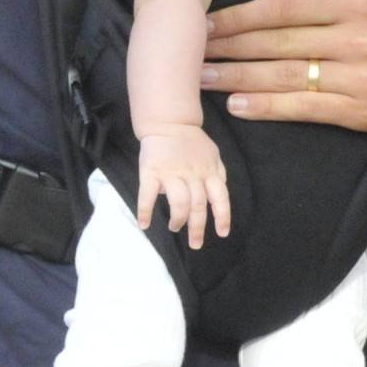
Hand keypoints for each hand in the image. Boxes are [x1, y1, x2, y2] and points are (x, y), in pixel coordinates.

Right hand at [135, 125, 230, 249]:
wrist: (169, 122)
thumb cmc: (191, 143)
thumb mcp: (213, 156)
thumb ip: (217, 175)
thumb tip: (218, 198)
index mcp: (209, 171)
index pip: (220, 196)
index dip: (222, 216)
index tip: (222, 233)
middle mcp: (193, 174)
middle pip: (198, 204)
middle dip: (198, 227)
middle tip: (195, 244)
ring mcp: (171, 172)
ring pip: (179, 202)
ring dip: (178, 220)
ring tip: (175, 228)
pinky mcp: (151, 171)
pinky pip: (147, 194)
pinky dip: (145, 211)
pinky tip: (144, 224)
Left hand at [202, 0, 366, 132]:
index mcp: (358, 0)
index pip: (284, 7)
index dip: (240, 15)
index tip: (208, 20)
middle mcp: (358, 39)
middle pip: (277, 43)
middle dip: (229, 47)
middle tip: (193, 51)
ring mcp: (359, 79)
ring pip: (284, 77)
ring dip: (236, 78)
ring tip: (201, 79)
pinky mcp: (358, 111)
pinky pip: (302, 109)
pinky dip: (266, 108)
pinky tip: (237, 104)